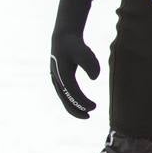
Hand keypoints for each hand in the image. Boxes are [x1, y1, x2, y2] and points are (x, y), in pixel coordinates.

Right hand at [50, 0, 98, 118]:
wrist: (64, 37)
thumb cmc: (75, 44)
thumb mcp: (85, 52)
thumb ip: (91, 64)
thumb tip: (95, 78)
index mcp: (62, 73)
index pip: (72, 93)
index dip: (82, 102)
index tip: (94, 107)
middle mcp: (56, 78)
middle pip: (65, 99)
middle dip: (76, 109)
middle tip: (89, 115)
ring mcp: (56, 79)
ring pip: (64, 98)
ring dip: (74, 106)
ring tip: (87, 113)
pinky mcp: (58, 78)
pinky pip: (64, 94)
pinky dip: (72, 101)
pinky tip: (81, 104)